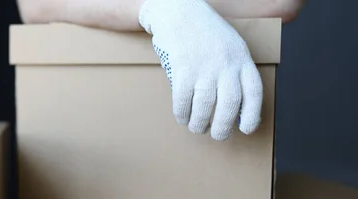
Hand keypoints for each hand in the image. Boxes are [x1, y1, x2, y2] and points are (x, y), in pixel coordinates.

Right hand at [139, 0, 262, 139]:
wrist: (179, 11)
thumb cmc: (204, 31)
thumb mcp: (230, 45)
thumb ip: (234, 70)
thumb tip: (233, 104)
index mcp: (242, 58)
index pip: (253, 92)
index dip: (251, 115)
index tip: (246, 129)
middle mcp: (226, 64)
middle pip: (229, 105)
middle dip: (223, 127)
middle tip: (217, 136)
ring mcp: (204, 66)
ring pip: (206, 106)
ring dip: (200, 123)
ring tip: (197, 128)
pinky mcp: (183, 68)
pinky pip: (184, 99)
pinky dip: (183, 113)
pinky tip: (182, 117)